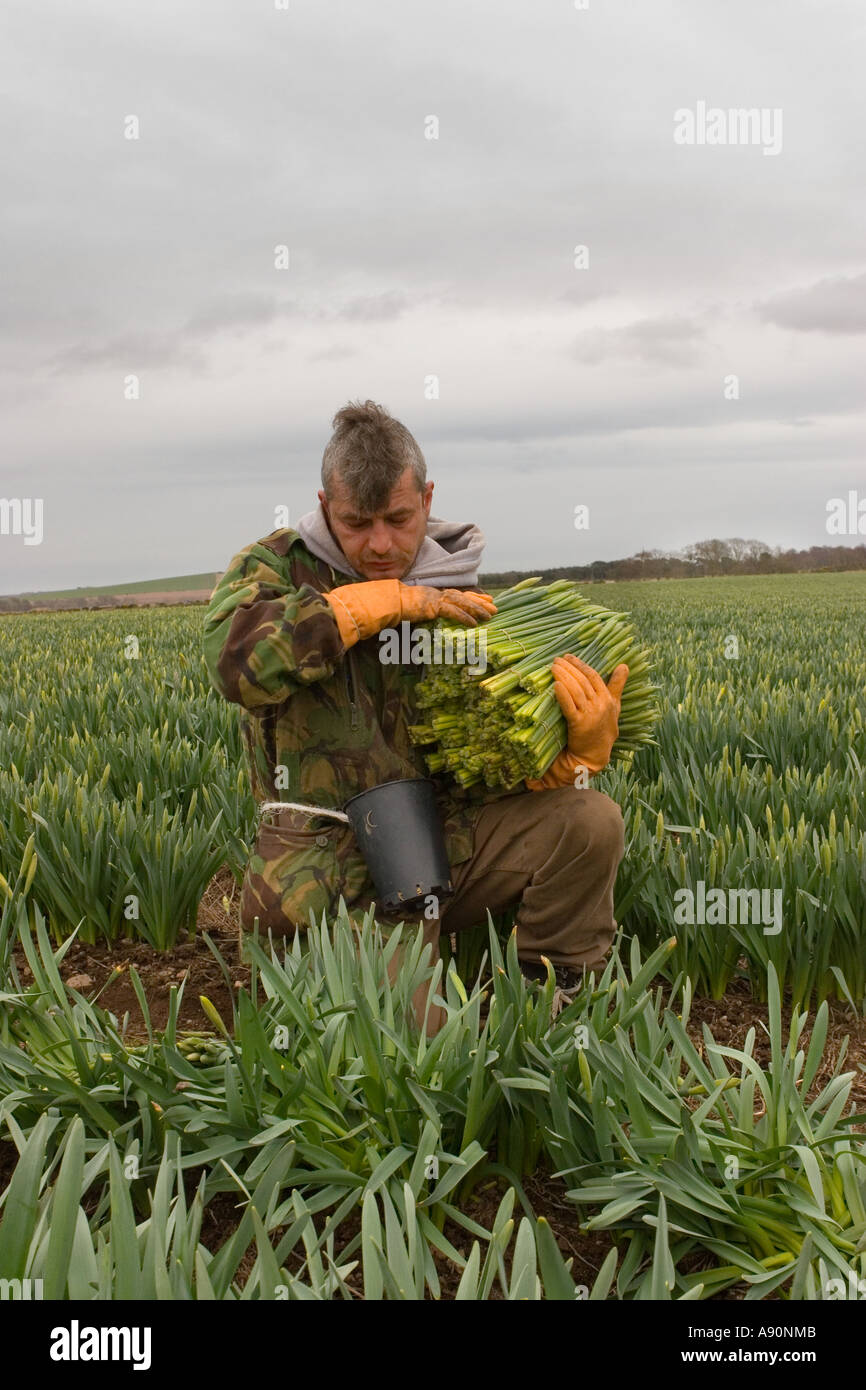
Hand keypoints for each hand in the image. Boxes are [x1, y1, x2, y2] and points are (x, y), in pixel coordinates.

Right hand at [323, 579, 495, 647]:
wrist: (380, 603)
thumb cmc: (389, 608)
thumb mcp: (406, 614)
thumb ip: (415, 617)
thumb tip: (417, 623)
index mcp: (428, 595)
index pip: (453, 595)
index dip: (469, 597)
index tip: (482, 599)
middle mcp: (433, 594)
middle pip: (461, 596)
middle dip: (479, 601)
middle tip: (494, 606)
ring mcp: (433, 598)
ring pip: (461, 602)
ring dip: (477, 608)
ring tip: (491, 614)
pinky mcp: (431, 605)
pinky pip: (452, 612)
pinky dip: (465, 617)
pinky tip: (476, 623)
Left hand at [525, 654, 627, 789]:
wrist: (595, 755)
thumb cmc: (603, 729)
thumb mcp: (614, 706)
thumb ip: (617, 686)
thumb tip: (624, 665)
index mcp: (608, 699)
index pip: (594, 676)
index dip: (580, 665)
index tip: (568, 656)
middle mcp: (600, 705)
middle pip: (583, 681)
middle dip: (569, 668)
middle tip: (556, 660)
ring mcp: (590, 715)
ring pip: (576, 691)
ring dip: (564, 677)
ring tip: (553, 668)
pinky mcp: (579, 724)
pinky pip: (570, 706)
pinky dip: (562, 694)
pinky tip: (555, 685)